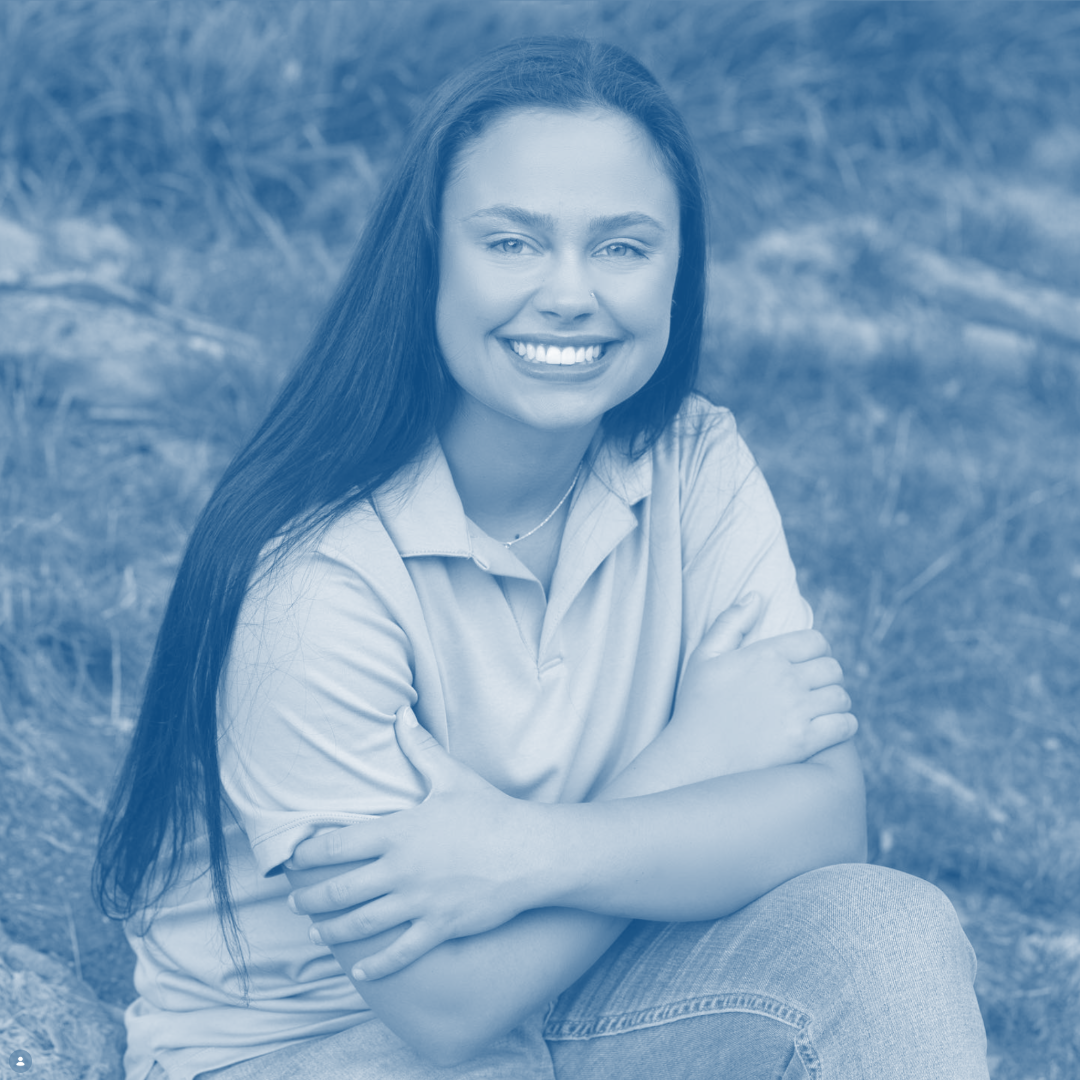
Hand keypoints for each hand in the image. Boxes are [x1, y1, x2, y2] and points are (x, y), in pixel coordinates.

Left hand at [287, 708, 544, 979]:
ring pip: (361, 924)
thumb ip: (419, 747)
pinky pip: (399, 953)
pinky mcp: (440, 927)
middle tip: (295, 902)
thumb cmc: (490, 811)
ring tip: (317, 932)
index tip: (293, 861)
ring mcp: (419, 903)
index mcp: (398, 832)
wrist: (531, 851)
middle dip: (311, 898)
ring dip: (332, 931)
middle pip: (339, 890)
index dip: (308, 855)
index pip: (337, 846)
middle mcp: (400, 870)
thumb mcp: (451, 776)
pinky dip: (376, 966)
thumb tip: (401, 712)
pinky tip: (361, 973)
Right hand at [671, 594, 856, 774]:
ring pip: (841, 696)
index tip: (809, 664)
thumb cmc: (696, 707)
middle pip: (833, 668)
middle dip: (827, 678)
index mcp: (766, 654)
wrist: (694, 758)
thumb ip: (731, 622)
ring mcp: (797, 711)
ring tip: (822, 709)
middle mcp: (786, 678)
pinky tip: (829, 729)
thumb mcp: (705, 657)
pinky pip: (845, 725)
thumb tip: (756, 595)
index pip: (816, 641)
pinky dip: (844, 725)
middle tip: (815, 689)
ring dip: (835, 702)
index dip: (817, 651)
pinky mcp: (805, 742)